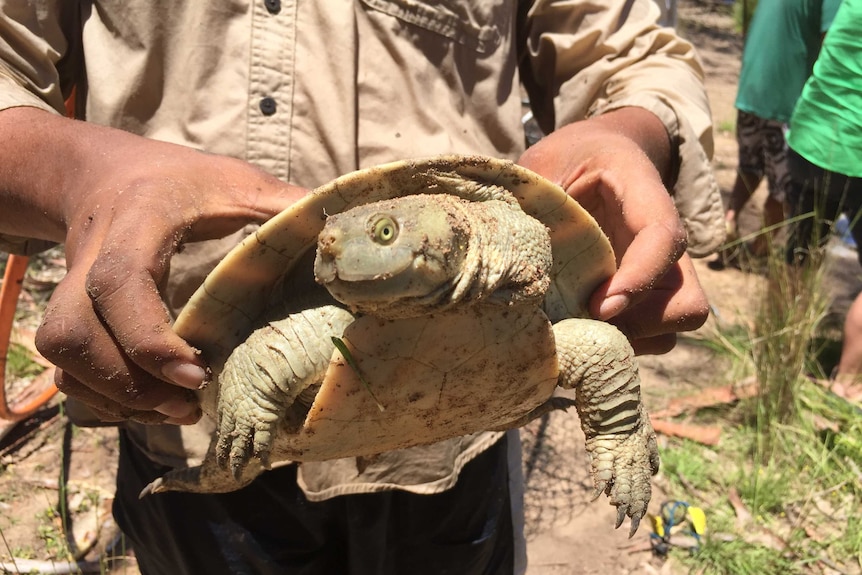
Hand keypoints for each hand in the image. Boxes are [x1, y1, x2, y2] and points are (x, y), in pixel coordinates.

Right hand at [1, 108, 304, 423]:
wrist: (100, 175)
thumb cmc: (177, 181)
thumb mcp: (234, 181)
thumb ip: (284, 204)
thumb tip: (347, 228)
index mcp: (136, 223)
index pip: (119, 283)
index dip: (148, 336)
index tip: (197, 374)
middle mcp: (91, 258)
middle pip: (74, 333)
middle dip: (127, 382)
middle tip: (191, 403)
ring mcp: (71, 289)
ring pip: (63, 356)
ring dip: (113, 395)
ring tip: (176, 409)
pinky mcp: (71, 314)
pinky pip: (66, 369)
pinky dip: (102, 395)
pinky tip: (151, 402)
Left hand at [518, 108, 708, 353]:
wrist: (595, 154)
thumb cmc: (569, 157)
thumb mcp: (546, 164)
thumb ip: (534, 200)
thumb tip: (506, 250)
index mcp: (644, 194)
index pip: (664, 238)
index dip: (639, 277)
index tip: (600, 305)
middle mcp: (665, 244)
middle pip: (686, 302)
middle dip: (639, 324)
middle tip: (585, 320)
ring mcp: (659, 275)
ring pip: (669, 330)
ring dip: (626, 339)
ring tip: (575, 329)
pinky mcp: (643, 297)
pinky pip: (647, 338)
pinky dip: (616, 343)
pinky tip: (576, 331)